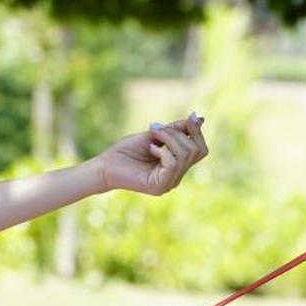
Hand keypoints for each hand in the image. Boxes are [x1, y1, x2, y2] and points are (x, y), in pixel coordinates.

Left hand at [89, 114, 207, 195]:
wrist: (104, 165)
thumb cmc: (126, 151)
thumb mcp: (156, 135)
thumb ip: (176, 129)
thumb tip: (200, 119)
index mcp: (176, 166)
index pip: (201, 150)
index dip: (196, 132)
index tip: (187, 119)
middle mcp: (175, 177)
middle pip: (197, 151)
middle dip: (180, 134)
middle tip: (158, 129)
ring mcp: (168, 183)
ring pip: (185, 155)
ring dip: (169, 139)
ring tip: (152, 138)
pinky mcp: (159, 186)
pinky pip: (173, 163)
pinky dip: (162, 151)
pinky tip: (149, 150)